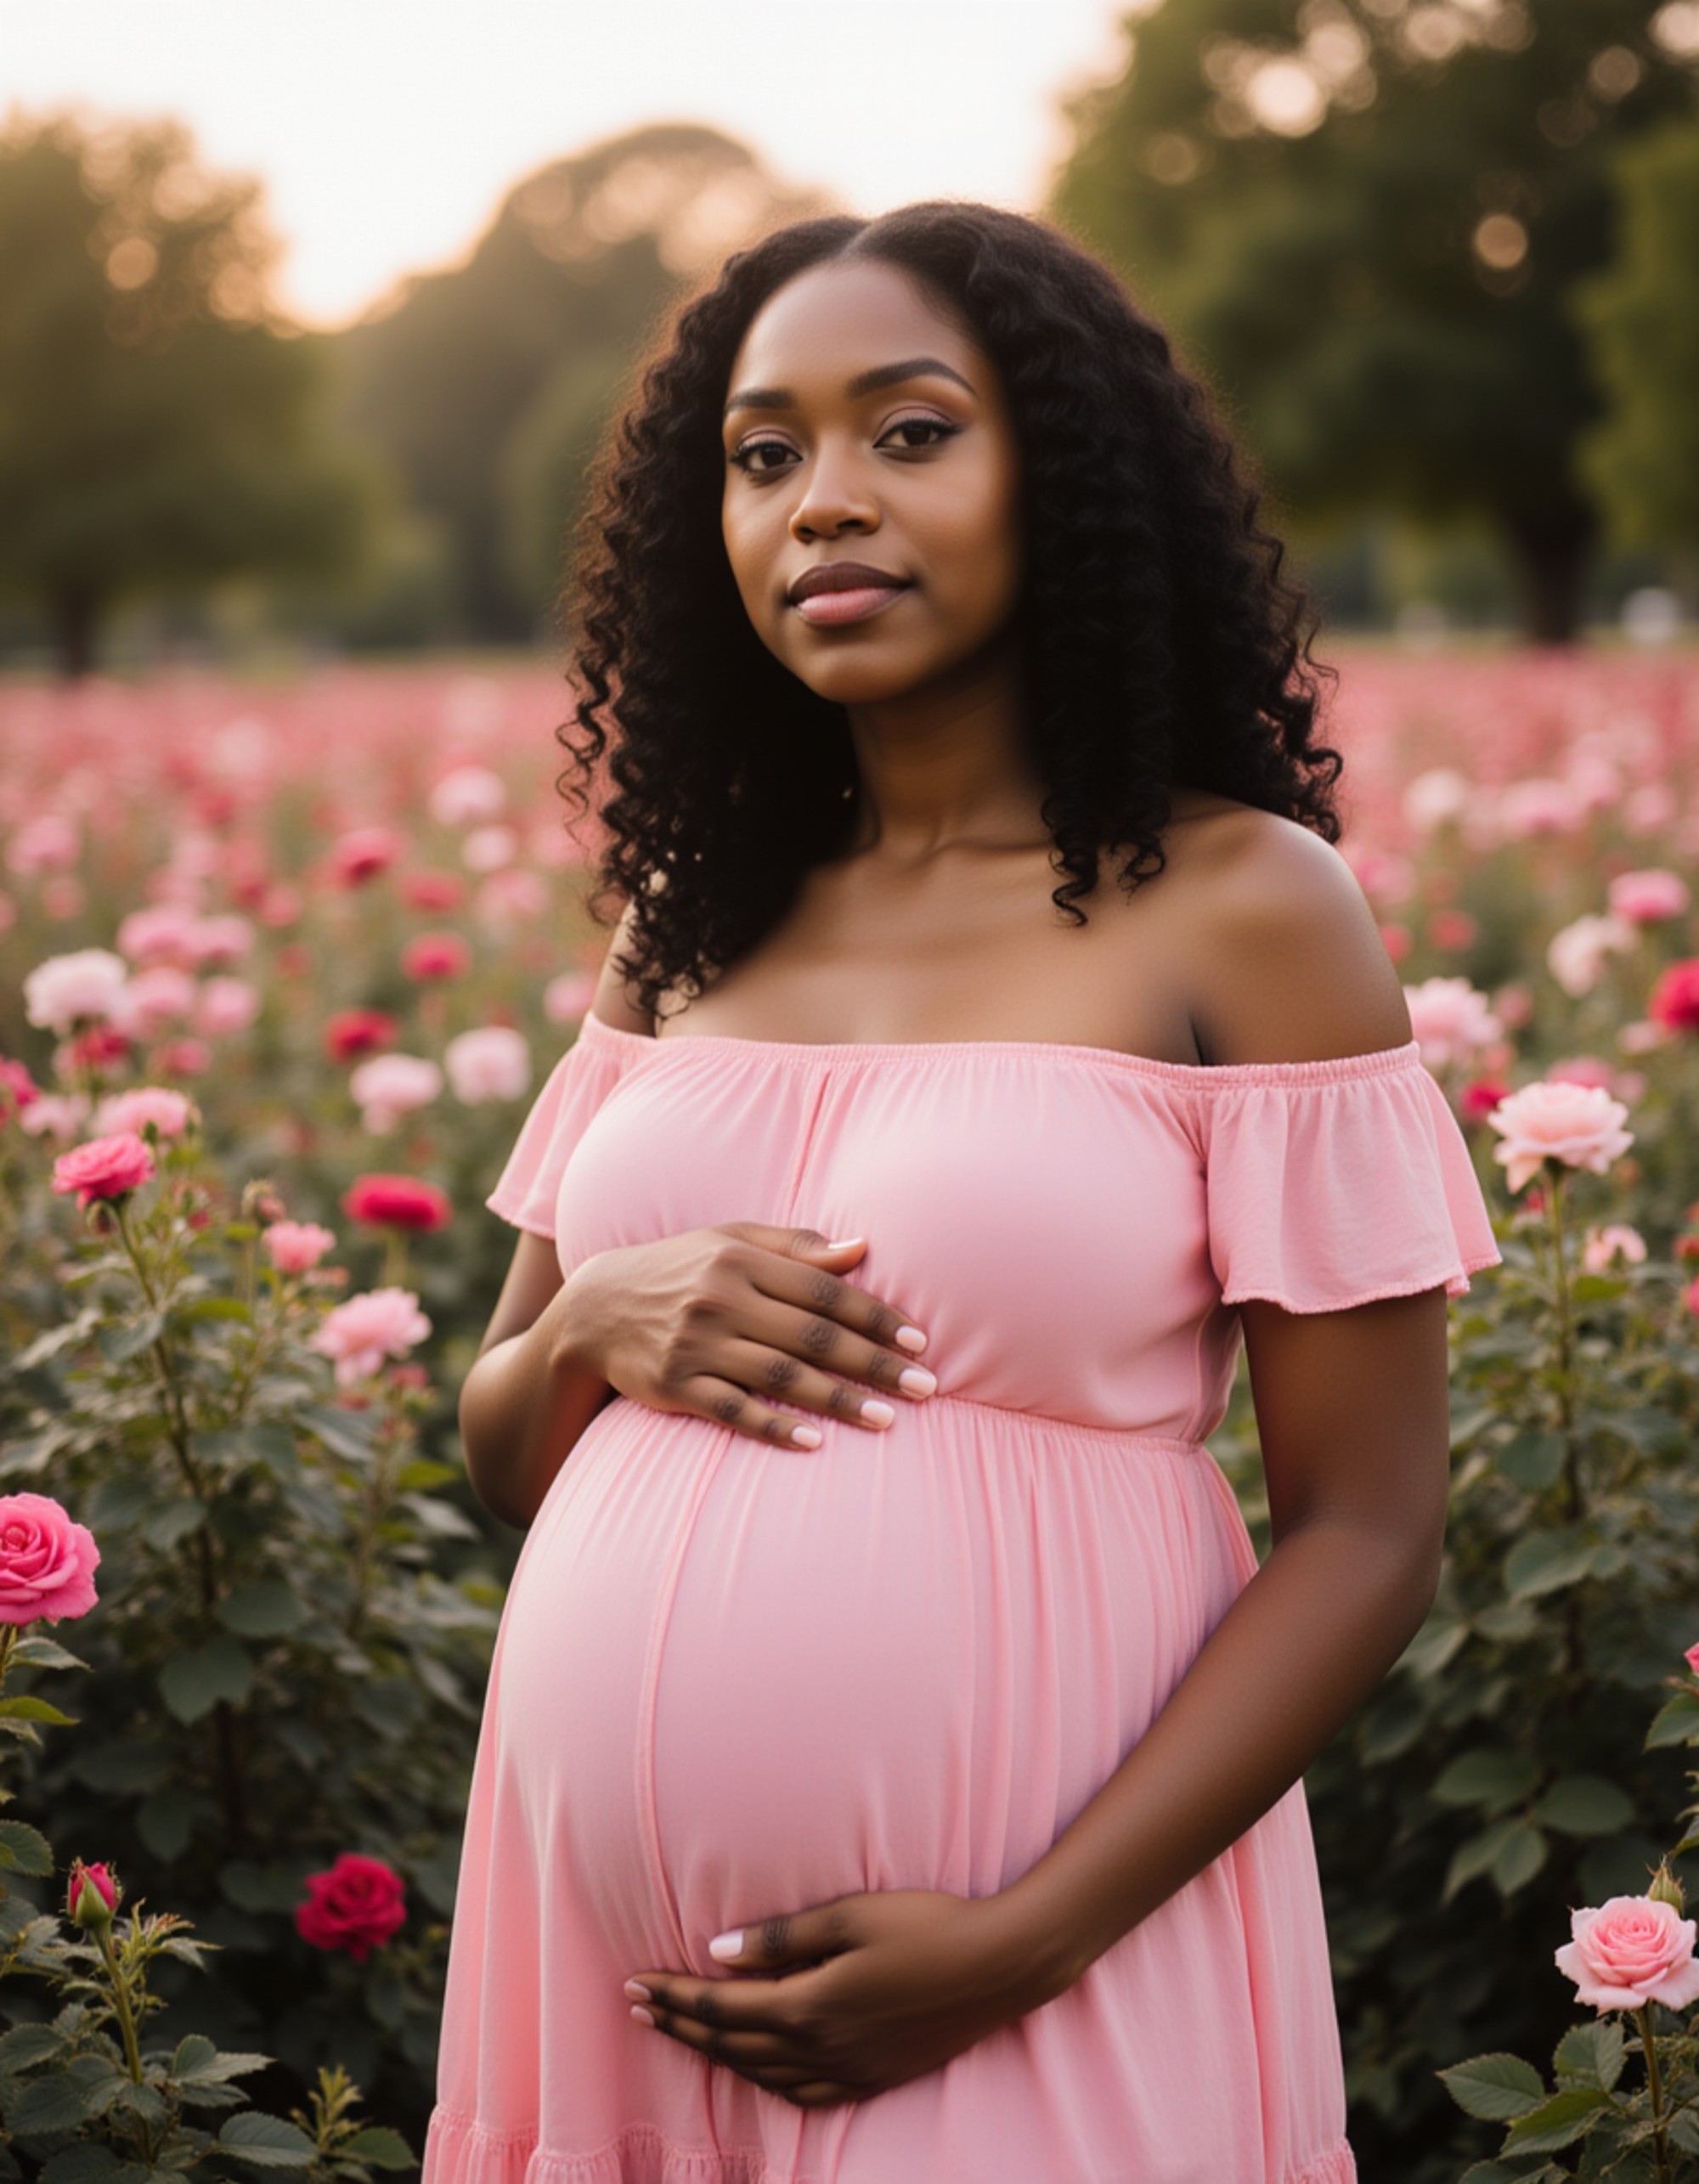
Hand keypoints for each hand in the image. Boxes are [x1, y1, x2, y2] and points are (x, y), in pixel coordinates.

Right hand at [563, 1225, 935, 1450]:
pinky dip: (774, 1426)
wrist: (594, 1309)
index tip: (918, 1340)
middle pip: (811, 1334)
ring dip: (837, 1400)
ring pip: (780, 1375)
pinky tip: (815, 1443)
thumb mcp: (728, 1241)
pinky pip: (732, 1410)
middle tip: (925, 1387)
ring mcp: (696, 1344)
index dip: (874, 1316)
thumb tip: (862, 1248)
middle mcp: (719, 1299)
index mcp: (740, 1259)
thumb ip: (794, 1246)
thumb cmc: (680, 1270)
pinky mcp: (674, 1385)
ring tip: (887, 1421)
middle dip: (872, 1363)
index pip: (822, 1288)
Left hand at [623, 1889, 1045, 2107]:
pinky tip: (754, 2068)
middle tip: (637, 2006)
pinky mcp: (873, 2079)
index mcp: (811, 2006)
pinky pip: (800, 2094)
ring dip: (714, 2052)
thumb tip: (717, 1951)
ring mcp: (850, 2072)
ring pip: (761, 2074)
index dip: (673, 1997)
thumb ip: (781, 1937)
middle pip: (732, 2045)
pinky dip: (763, 2081)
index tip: (634, 1984)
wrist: (1000, 1966)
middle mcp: (823, 2050)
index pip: (721, 2007)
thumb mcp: (851, 1915)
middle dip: (680, 2024)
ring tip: (681, 2031)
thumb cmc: (926, 1925)